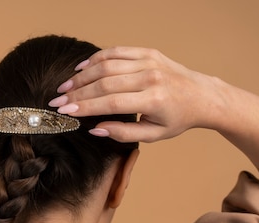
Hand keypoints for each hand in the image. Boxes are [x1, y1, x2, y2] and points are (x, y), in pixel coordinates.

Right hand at [48, 47, 220, 142]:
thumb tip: (95, 129)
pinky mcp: (147, 52)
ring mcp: (149, 61)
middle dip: (77, 93)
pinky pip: (116, 52)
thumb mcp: (153, 135)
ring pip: (106, 65)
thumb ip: (123, 133)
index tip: (65, 112)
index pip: (110, 103)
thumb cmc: (177, 118)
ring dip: (82, 76)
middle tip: (57, 101)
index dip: (85, 107)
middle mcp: (150, 77)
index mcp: (153, 100)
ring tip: (65, 87)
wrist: (201, 96)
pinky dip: (96, 59)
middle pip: (104, 83)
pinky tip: (81, 69)